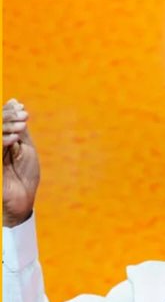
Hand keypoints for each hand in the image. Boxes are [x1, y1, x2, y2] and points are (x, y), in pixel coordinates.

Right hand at [3, 98, 39, 226]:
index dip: (9, 112)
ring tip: (22, 125)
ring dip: (7, 126)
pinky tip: (15, 138)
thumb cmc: (25, 175)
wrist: (23, 199)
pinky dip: (3, 141)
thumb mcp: (25, 147)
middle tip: (24, 115)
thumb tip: (15, 102)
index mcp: (1, 140)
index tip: (22, 109)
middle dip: (8, 117)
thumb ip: (19, 127)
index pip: (0, 119)